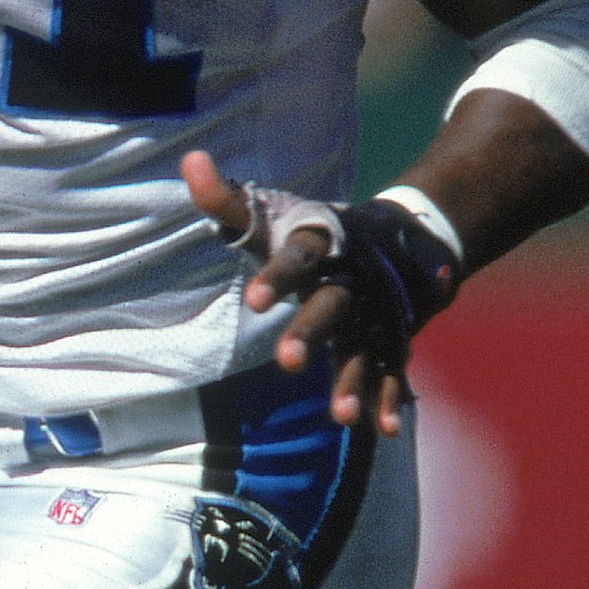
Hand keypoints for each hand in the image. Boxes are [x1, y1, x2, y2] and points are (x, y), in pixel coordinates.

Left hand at [181, 155, 458, 436]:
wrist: (397, 232)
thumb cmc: (308, 229)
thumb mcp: (269, 211)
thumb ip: (225, 197)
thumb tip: (190, 160)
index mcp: (321, 241)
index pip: (297, 255)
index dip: (276, 275)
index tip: (252, 300)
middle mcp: (352, 274)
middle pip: (332, 302)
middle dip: (311, 330)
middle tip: (285, 362)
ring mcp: (378, 308)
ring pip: (367, 344)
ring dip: (355, 377)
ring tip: (341, 417)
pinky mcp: (393, 335)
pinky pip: (392, 367)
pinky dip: (389, 395)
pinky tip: (382, 429)